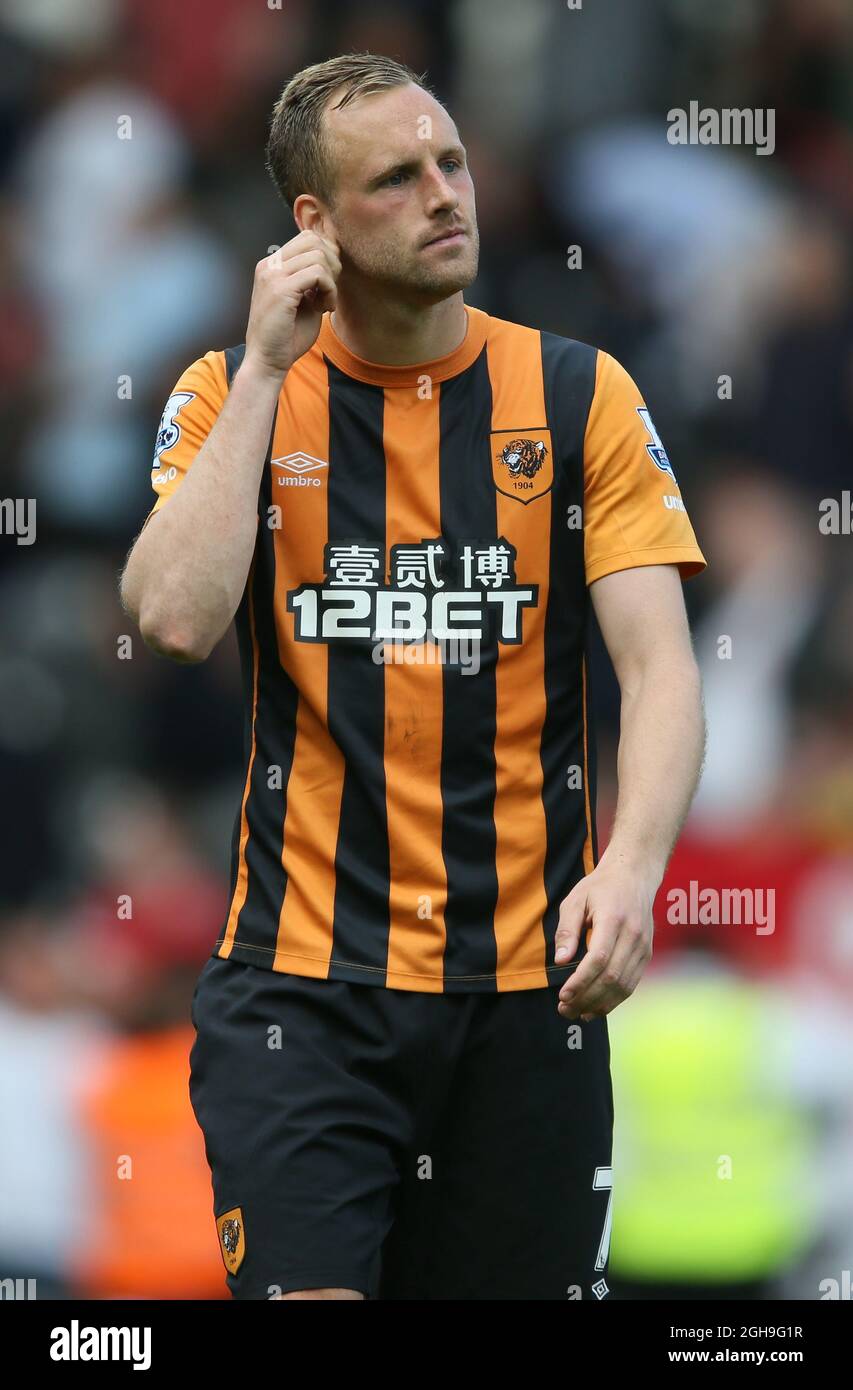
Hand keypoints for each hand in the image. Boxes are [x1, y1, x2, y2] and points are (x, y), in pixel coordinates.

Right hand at [244, 230, 340, 378]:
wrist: (267, 360)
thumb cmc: (286, 336)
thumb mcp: (303, 299)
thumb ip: (313, 278)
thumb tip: (333, 259)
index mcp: (272, 265)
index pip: (306, 238)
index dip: (327, 255)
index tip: (328, 283)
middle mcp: (269, 265)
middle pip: (313, 240)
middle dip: (332, 263)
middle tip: (330, 290)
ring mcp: (273, 275)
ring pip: (318, 255)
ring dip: (331, 280)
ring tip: (326, 302)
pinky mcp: (281, 289)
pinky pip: (318, 274)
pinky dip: (329, 290)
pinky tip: (324, 308)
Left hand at [554, 857, 655, 1020]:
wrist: (634, 876)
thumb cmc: (600, 887)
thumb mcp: (575, 900)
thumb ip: (567, 931)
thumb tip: (560, 962)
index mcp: (613, 919)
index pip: (599, 958)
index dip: (581, 981)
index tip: (563, 995)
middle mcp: (633, 935)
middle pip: (611, 977)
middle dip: (586, 998)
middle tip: (564, 1010)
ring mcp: (643, 947)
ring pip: (623, 985)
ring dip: (600, 1004)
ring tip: (577, 1013)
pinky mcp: (647, 955)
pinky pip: (631, 984)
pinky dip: (614, 999)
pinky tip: (596, 1007)